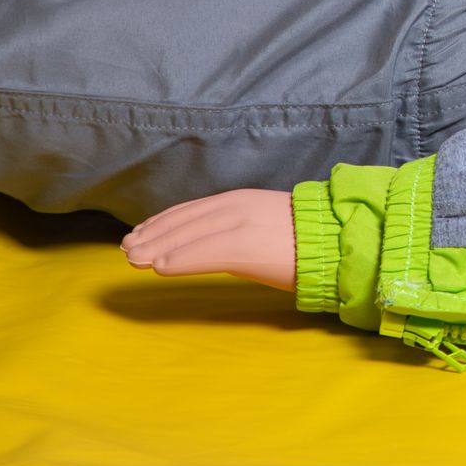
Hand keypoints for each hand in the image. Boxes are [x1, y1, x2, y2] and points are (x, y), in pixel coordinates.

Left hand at [121, 188, 296, 290]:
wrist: (338, 239)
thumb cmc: (306, 238)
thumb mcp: (265, 222)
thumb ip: (237, 227)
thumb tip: (210, 241)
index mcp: (241, 199)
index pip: (191, 210)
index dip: (162, 222)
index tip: (139, 234)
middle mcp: (237, 205)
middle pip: (184, 220)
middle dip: (153, 235)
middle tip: (127, 250)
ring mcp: (242, 223)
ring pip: (189, 234)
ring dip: (158, 247)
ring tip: (135, 259)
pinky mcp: (248, 244)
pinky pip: (205, 252)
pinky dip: (180, 258)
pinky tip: (161, 267)